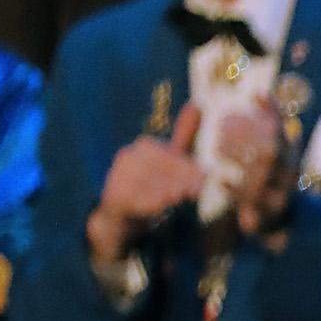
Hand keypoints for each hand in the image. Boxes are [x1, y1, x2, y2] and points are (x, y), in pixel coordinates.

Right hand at [91, 101, 205, 261]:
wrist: (122, 215)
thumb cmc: (152, 184)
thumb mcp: (171, 160)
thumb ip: (185, 137)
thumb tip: (197, 104)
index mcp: (145, 146)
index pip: (172, 155)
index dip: (190, 168)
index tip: (206, 177)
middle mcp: (129, 156)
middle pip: (163, 169)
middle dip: (182, 180)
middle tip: (197, 191)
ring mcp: (118, 176)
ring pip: (151, 183)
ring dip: (169, 192)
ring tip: (181, 198)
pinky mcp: (114, 196)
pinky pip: (137, 200)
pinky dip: (152, 204)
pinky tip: (163, 207)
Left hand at [211, 106, 291, 239]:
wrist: (277, 219)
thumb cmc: (267, 176)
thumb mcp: (271, 150)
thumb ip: (267, 125)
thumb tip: (260, 94)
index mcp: (289, 153)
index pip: (283, 129)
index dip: (272, 111)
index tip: (255, 95)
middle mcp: (289, 170)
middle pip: (271, 149)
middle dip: (247, 134)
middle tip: (222, 125)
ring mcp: (281, 191)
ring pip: (262, 172)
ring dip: (240, 157)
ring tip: (218, 148)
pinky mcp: (269, 212)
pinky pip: (252, 200)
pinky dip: (235, 190)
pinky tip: (220, 182)